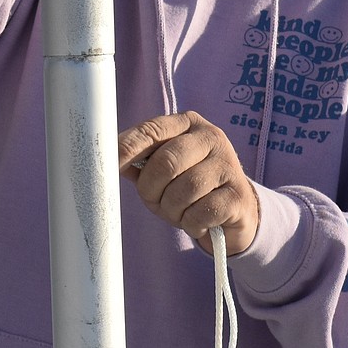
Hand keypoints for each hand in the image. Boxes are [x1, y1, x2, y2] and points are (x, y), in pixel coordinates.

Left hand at [119, 111, 259, 255]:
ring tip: (179, 212)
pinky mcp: (238, 194)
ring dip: (172, 210)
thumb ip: (141, 162)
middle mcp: (210, 137)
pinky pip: (200, 213)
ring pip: (183, 190)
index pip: (152, 129)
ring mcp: (228, 164)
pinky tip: (198, 221)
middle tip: (154, 200)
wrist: (236, 212)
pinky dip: (191, 224)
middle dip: (152, 189)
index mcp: (188, 124)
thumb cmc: (190, 188)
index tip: (111, 165)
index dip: (128, 147)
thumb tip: (109, 162)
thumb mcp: (165, 172)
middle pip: (166, 162)